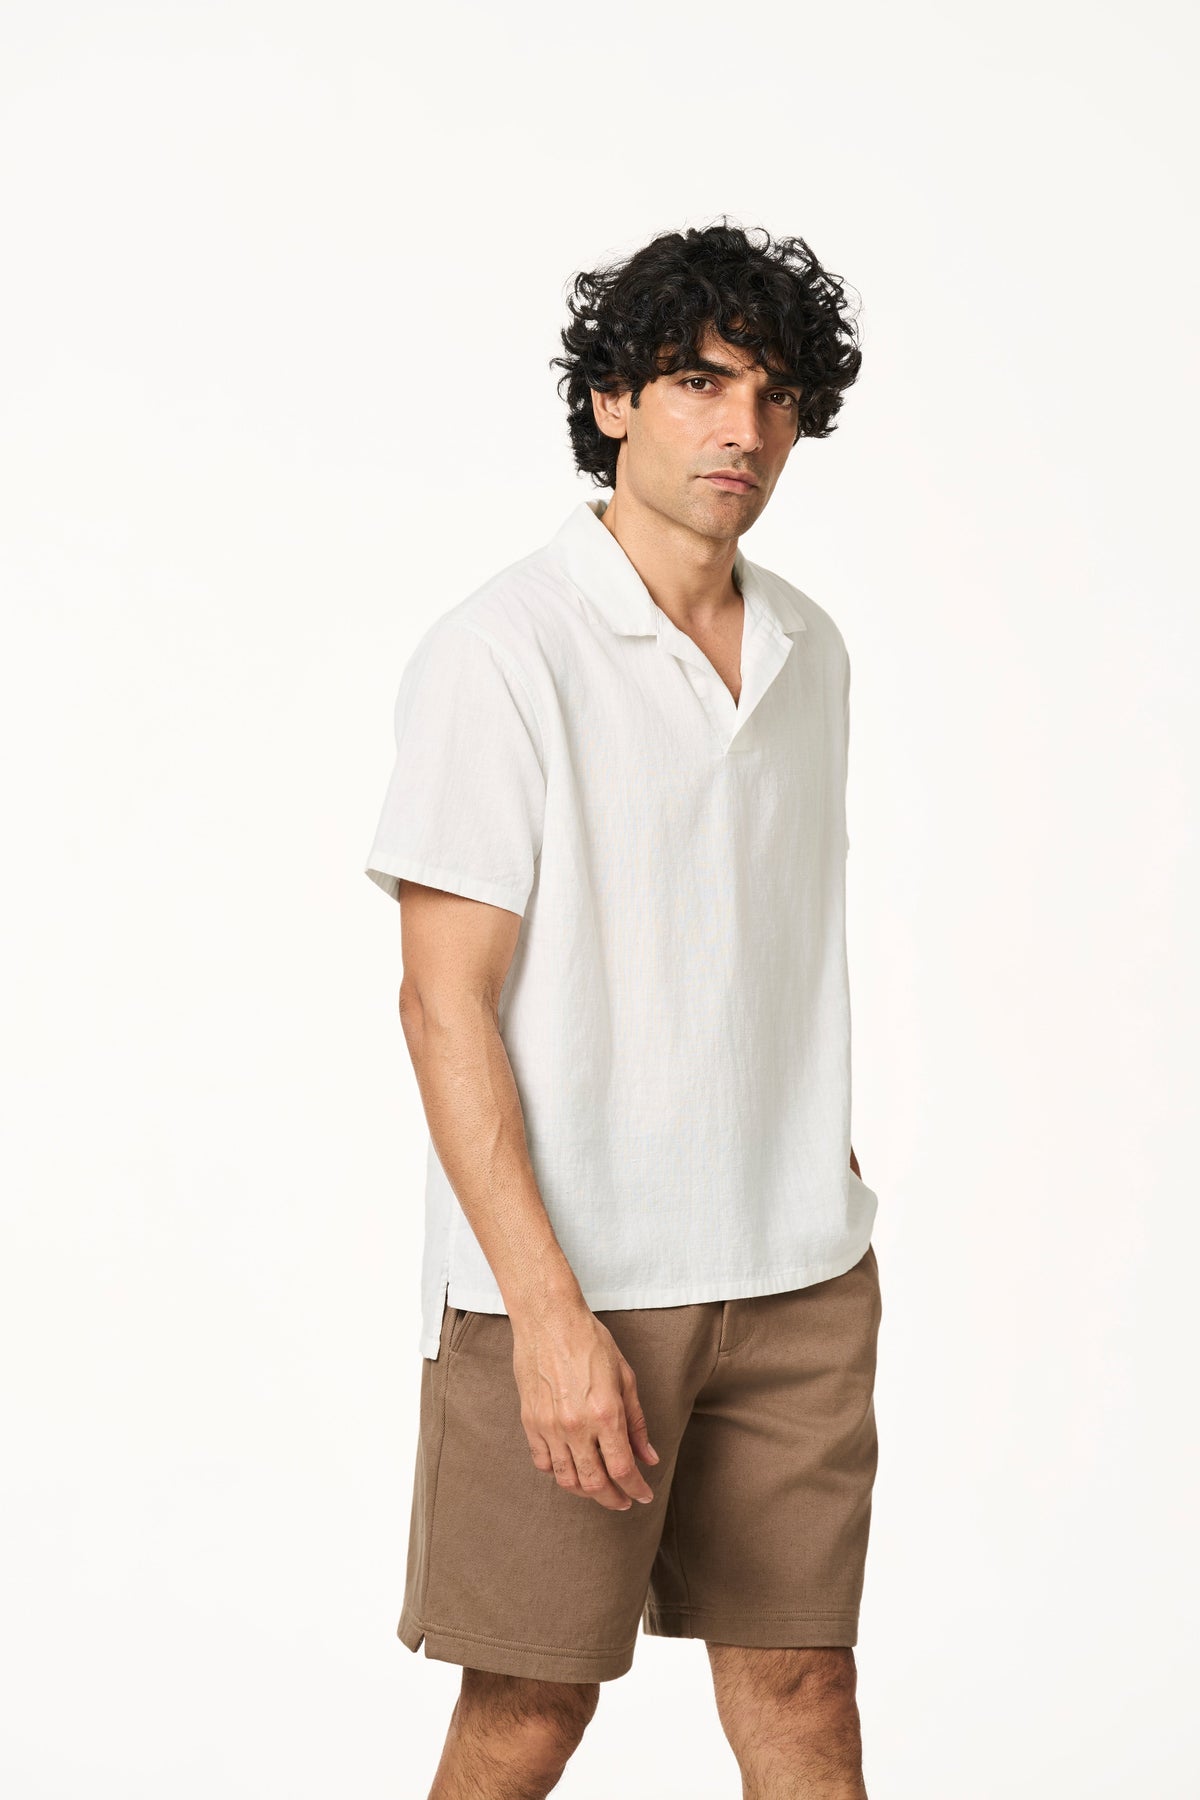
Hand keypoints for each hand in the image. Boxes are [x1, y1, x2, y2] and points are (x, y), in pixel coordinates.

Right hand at [511, 1300, 659, 1511]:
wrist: (549, 1318)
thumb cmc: (590, 1341)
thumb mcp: (625, 1377)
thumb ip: (636, 1422)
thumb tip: (647, 1456)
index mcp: (605, 1414)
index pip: (622, 1470)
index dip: (635, 1489)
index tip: (643, 1496)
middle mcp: (575, 1426)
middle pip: (594, 1483)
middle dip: (613, 1499)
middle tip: (624, 1501)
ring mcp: (549, 1426)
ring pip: (566, 1479)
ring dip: (585, 1491)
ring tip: (599, 1489)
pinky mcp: (529, 1421)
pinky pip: (543, 1462)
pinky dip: (558, 1472)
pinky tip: (571, 1468)